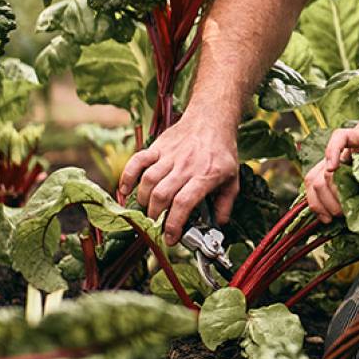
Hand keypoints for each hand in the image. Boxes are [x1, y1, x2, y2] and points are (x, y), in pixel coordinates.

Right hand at [117, 108, 241, 242]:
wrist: (212, 119)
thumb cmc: (222, 152)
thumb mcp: (233, 179)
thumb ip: (226, 205)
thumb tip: (218, 225)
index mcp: (206, 175)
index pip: (184, 203)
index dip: (173, 224)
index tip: (170, 239)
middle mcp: (186, 165)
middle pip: (162, 195)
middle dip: (156, 217)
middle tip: (157, 226)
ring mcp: (170, 155)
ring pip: (148, 181)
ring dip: (144, 201)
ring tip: (148, 211)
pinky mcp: (158, 147)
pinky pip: (137, 161)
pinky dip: (127, 176)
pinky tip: (125, 191)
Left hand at [303, 93, 358, 221]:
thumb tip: (358, 218)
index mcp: (341, 167)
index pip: (314, 185)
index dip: (316, 204)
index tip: (326, 221)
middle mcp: (340, 158)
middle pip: (315, 181)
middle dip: (324, 204)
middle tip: (341, 214)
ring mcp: (349, 149)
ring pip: (323, 171)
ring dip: (330, 191)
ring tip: (344, 203)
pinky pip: (339, 139)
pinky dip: (331, 153)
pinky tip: (334, 167)